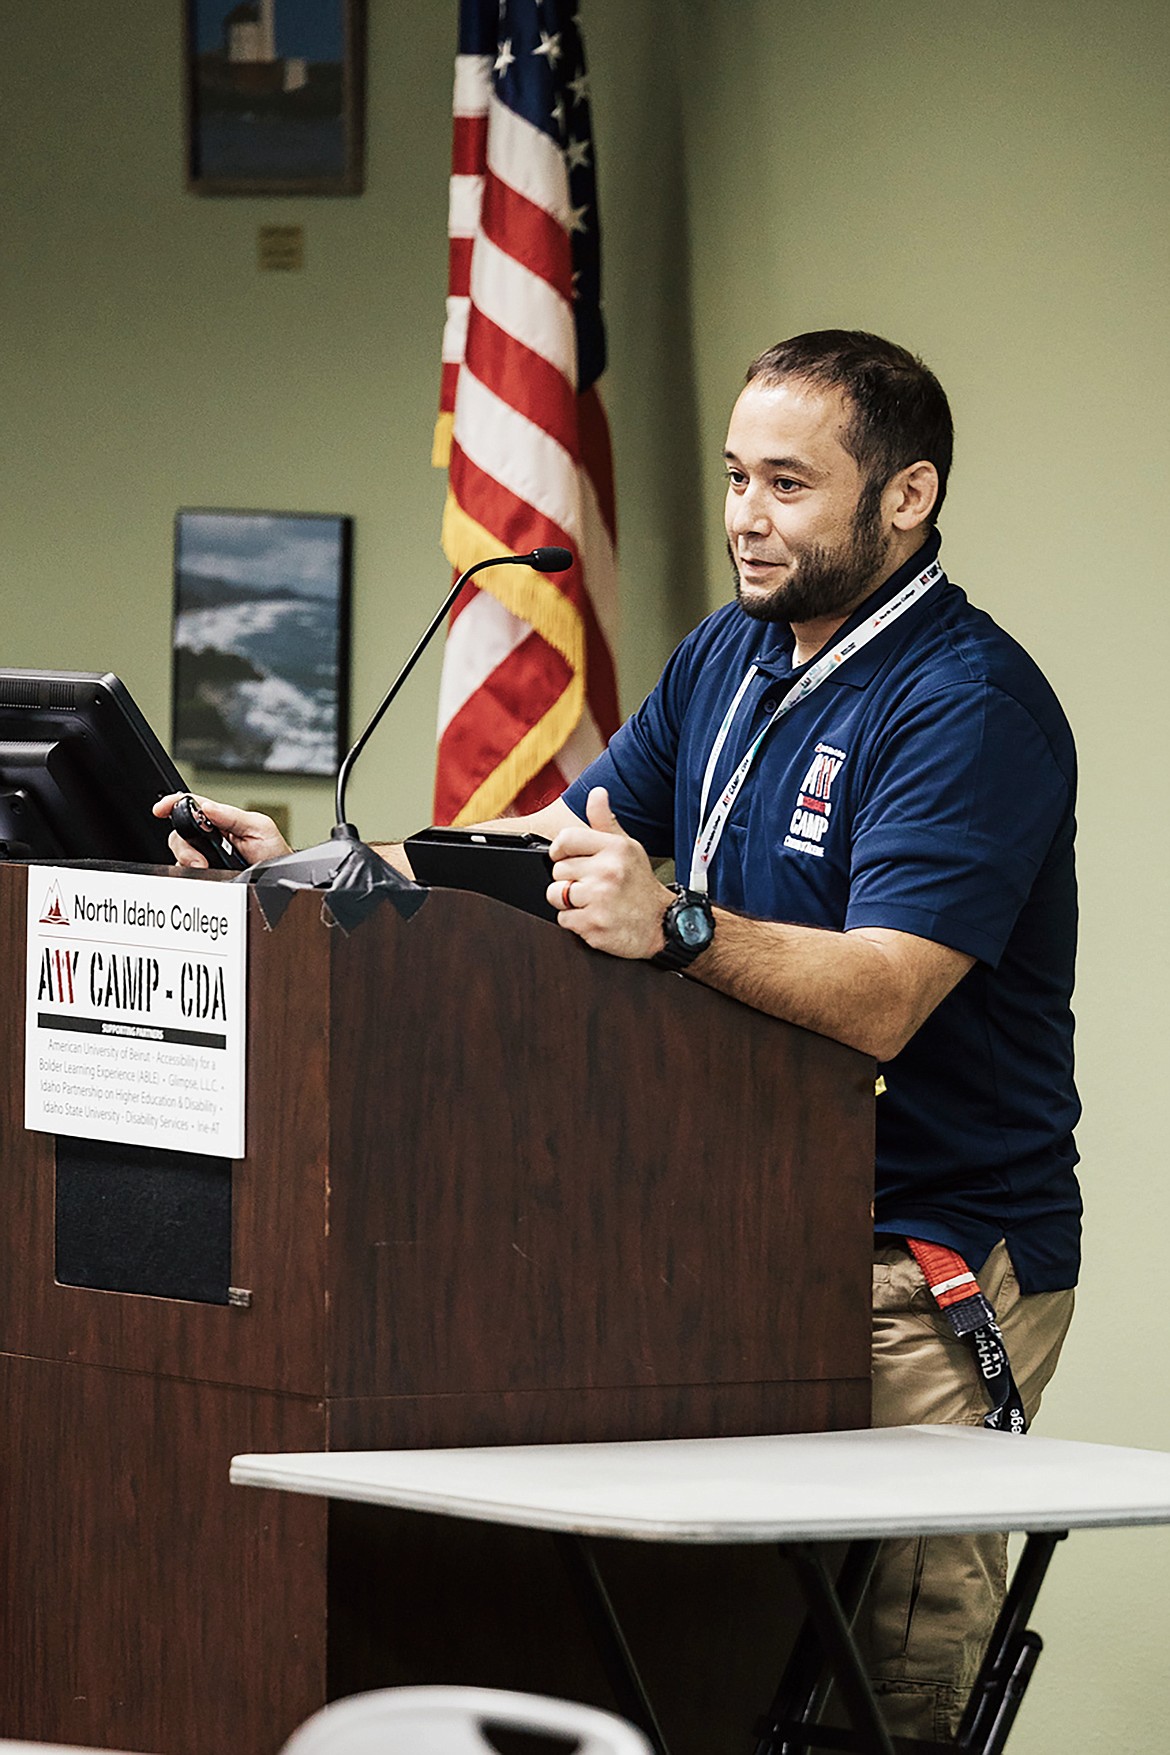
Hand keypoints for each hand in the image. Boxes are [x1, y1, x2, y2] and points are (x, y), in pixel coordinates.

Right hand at [153, 793, 289, 868]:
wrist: (277, 881)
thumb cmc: (273, 852)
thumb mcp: (260, 828)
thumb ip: (233, 816)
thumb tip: (208, 808)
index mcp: (221, 819)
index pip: (191, 805)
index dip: (173, 803)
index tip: (161, 809)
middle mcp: (210, 836)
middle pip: (179, 832)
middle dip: (183, 846)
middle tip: (199, 859)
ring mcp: (205, 856)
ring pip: (179, 854)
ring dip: (187, 861)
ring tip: (206, 868)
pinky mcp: (205, 874)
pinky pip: (185, 873)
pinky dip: (190, 875)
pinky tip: (204, 875)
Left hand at [546, 786, 670, 958]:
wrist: (662, 924)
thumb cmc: (640, 885)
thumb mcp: (628, 847)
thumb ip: (605, 821)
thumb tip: (596, 793)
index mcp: (615, 848)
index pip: (565, 839)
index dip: (560, 850)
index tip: (566, 857)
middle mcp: (607, 871)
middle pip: (558, 870)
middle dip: (569, 878)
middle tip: (591, 884)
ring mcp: (600, 899)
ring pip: (556, 895)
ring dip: (568, 901)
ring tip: (591, 900)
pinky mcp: (593, 925)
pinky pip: (563, 919)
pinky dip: (575, 921)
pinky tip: (594, 916)